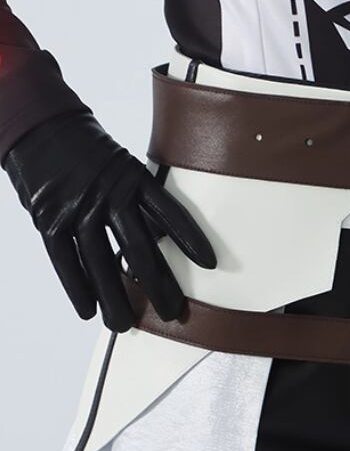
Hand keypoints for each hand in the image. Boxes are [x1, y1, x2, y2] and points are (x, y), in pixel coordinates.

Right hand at [2, 111, 216, 331]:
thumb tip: (162, 236)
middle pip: (139, 249)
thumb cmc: (88, 148)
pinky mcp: (49, 220)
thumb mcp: (121, 163)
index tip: (210, 264)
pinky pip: (66, 260)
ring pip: (101, 263)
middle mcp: (108, 196)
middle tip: (174, 312)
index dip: (191, 239)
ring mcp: (77, 209)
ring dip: (114, 298)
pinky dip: (77, 287)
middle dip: (158, 285)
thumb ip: (139, 197)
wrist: (39, 126)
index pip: (170, 214)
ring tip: (125, 324)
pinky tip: (88, 311)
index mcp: (133, 179)